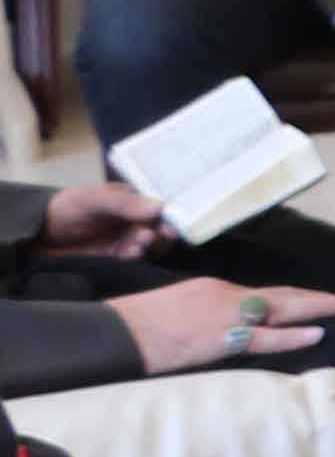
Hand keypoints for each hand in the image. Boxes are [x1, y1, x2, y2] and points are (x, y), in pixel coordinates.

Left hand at [39, 180, 170, 261]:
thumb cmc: (64, 210)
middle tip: (160, 232)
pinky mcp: (116, 256)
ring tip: (141, 240)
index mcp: (129, 199)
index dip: (169, 210)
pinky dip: (136, 256)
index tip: (174, 218)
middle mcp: (131, 218)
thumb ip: (122, 203)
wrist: (37, 237)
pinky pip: (134, 257)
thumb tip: (159, 207)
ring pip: (149, 241)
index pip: (157, 203)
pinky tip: (132, 253)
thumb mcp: (90, 200)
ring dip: (149, 242)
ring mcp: (124, 237)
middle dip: (162, 229)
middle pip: (158, 224)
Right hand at [112, 279, 334, 374]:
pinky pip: (265, 338)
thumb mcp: (181, 308)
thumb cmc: (141, 323)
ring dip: (318, 309)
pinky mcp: (221, 339)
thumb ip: (209, 312)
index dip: (296, 296)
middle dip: (319, 298)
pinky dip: (292, 335)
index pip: (265, 293)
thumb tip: (231, 326)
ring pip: (283, 310)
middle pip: (283, 295)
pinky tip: (316, 333)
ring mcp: (227, 316)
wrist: (119, 332)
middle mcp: (228, 296)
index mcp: (217, 289)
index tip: (319, 299)